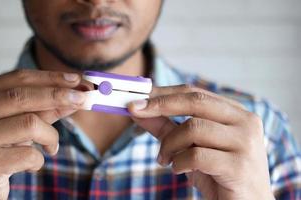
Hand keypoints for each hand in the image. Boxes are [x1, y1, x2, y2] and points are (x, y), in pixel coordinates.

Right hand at [0, 69, 85, 199]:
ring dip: (50, 136)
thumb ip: (44, 108)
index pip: (17, 79)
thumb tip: (78, 92)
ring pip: (30, 124)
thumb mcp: (19, 125)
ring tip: (50, 146)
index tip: (77, 79)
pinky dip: (39, 160)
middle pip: (23, 96)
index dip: (50, 78)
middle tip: (85, 99)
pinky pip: (30, 154)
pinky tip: (32, 164)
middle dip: (60, 96)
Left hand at [128, 85, 273, 199]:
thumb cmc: (217, 174)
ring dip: (169, 144)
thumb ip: (165, 126)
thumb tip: (137, 109)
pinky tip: (178, 169)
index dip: (163, 93)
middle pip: (195, 101)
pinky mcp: (239, 166)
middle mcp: (245, 122)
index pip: (195, 93)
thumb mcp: (188, 146)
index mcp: (235, 112)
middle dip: (160, 105)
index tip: (137, 97)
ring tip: (164, 159)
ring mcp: (245, 143)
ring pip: (193, 128)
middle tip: (135, 111)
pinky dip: (179, 162)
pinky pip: (197, 155)